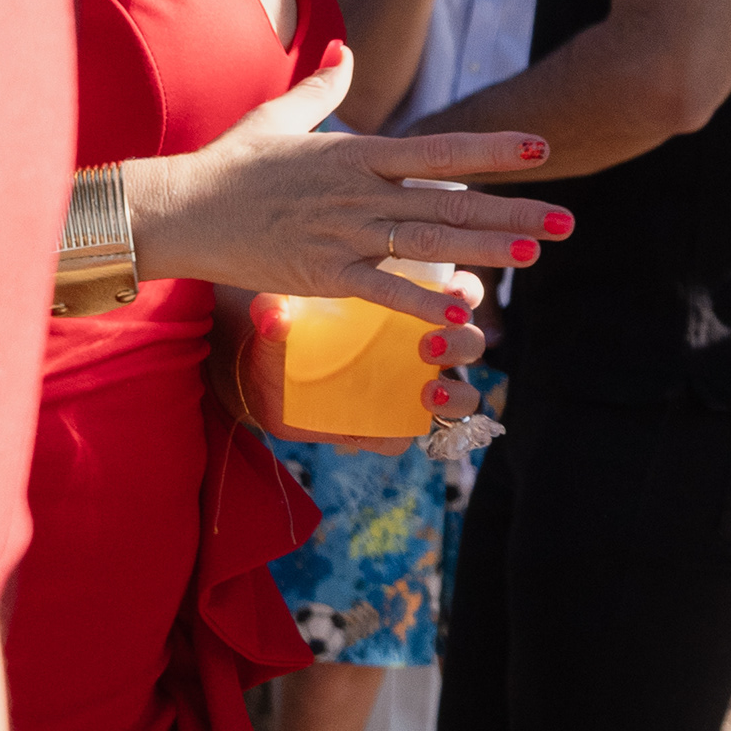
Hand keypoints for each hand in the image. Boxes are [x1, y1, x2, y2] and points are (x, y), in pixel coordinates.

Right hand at [125, 45, 571, 321]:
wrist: (177, 209)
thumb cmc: (229, 165)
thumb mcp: (279, 117)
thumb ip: (322, 89)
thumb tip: (343, 51)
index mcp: (357, 154)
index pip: (440, 150)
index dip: (494, 149)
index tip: (543, 149)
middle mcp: (359, 192)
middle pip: (450, 203)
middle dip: (512, 212)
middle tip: (567, 222)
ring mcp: (342, 233)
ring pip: (427, 244)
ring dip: (484, 251)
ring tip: (535, 256)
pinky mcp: (320, 272)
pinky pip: (380, 289)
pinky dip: (420, 300)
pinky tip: (461, 310)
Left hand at [221, 281, 488, 446]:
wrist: (261, 379)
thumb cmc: (284, 334)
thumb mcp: (278, 318)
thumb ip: (275, 312)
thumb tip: (273, 315)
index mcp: (408, 309)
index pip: (457, 294)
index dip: (466, 292)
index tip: (452, 293)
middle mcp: (422, 350)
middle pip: (470, 343)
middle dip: (461, 343)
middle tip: (429, 346)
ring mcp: (412, 392)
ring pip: (463, 397)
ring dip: (456, 395)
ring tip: (428, 393)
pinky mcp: (391, 429)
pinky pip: (413, 438)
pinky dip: (407, 435)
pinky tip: (388, 429)